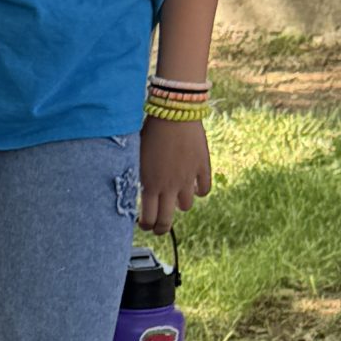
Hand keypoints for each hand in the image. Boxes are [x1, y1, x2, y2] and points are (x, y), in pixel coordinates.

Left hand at [138, 116, 210, 232]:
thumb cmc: (150, 131)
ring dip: (179, 204)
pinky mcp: (202, 168)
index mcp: (150, 185)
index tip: (144, 224)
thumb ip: (139, 177)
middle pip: (166, 221)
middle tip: (159, 226)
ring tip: (175, 196)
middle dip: (161, 228)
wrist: (174, 112)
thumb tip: (138, 191)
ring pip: (186, 206)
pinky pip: (204, 190)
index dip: (146, 226)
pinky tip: (193, 186)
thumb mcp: (137, 157)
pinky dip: (199, 191)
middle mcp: (169, 186)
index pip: (148, 219)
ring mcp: (188, 179)